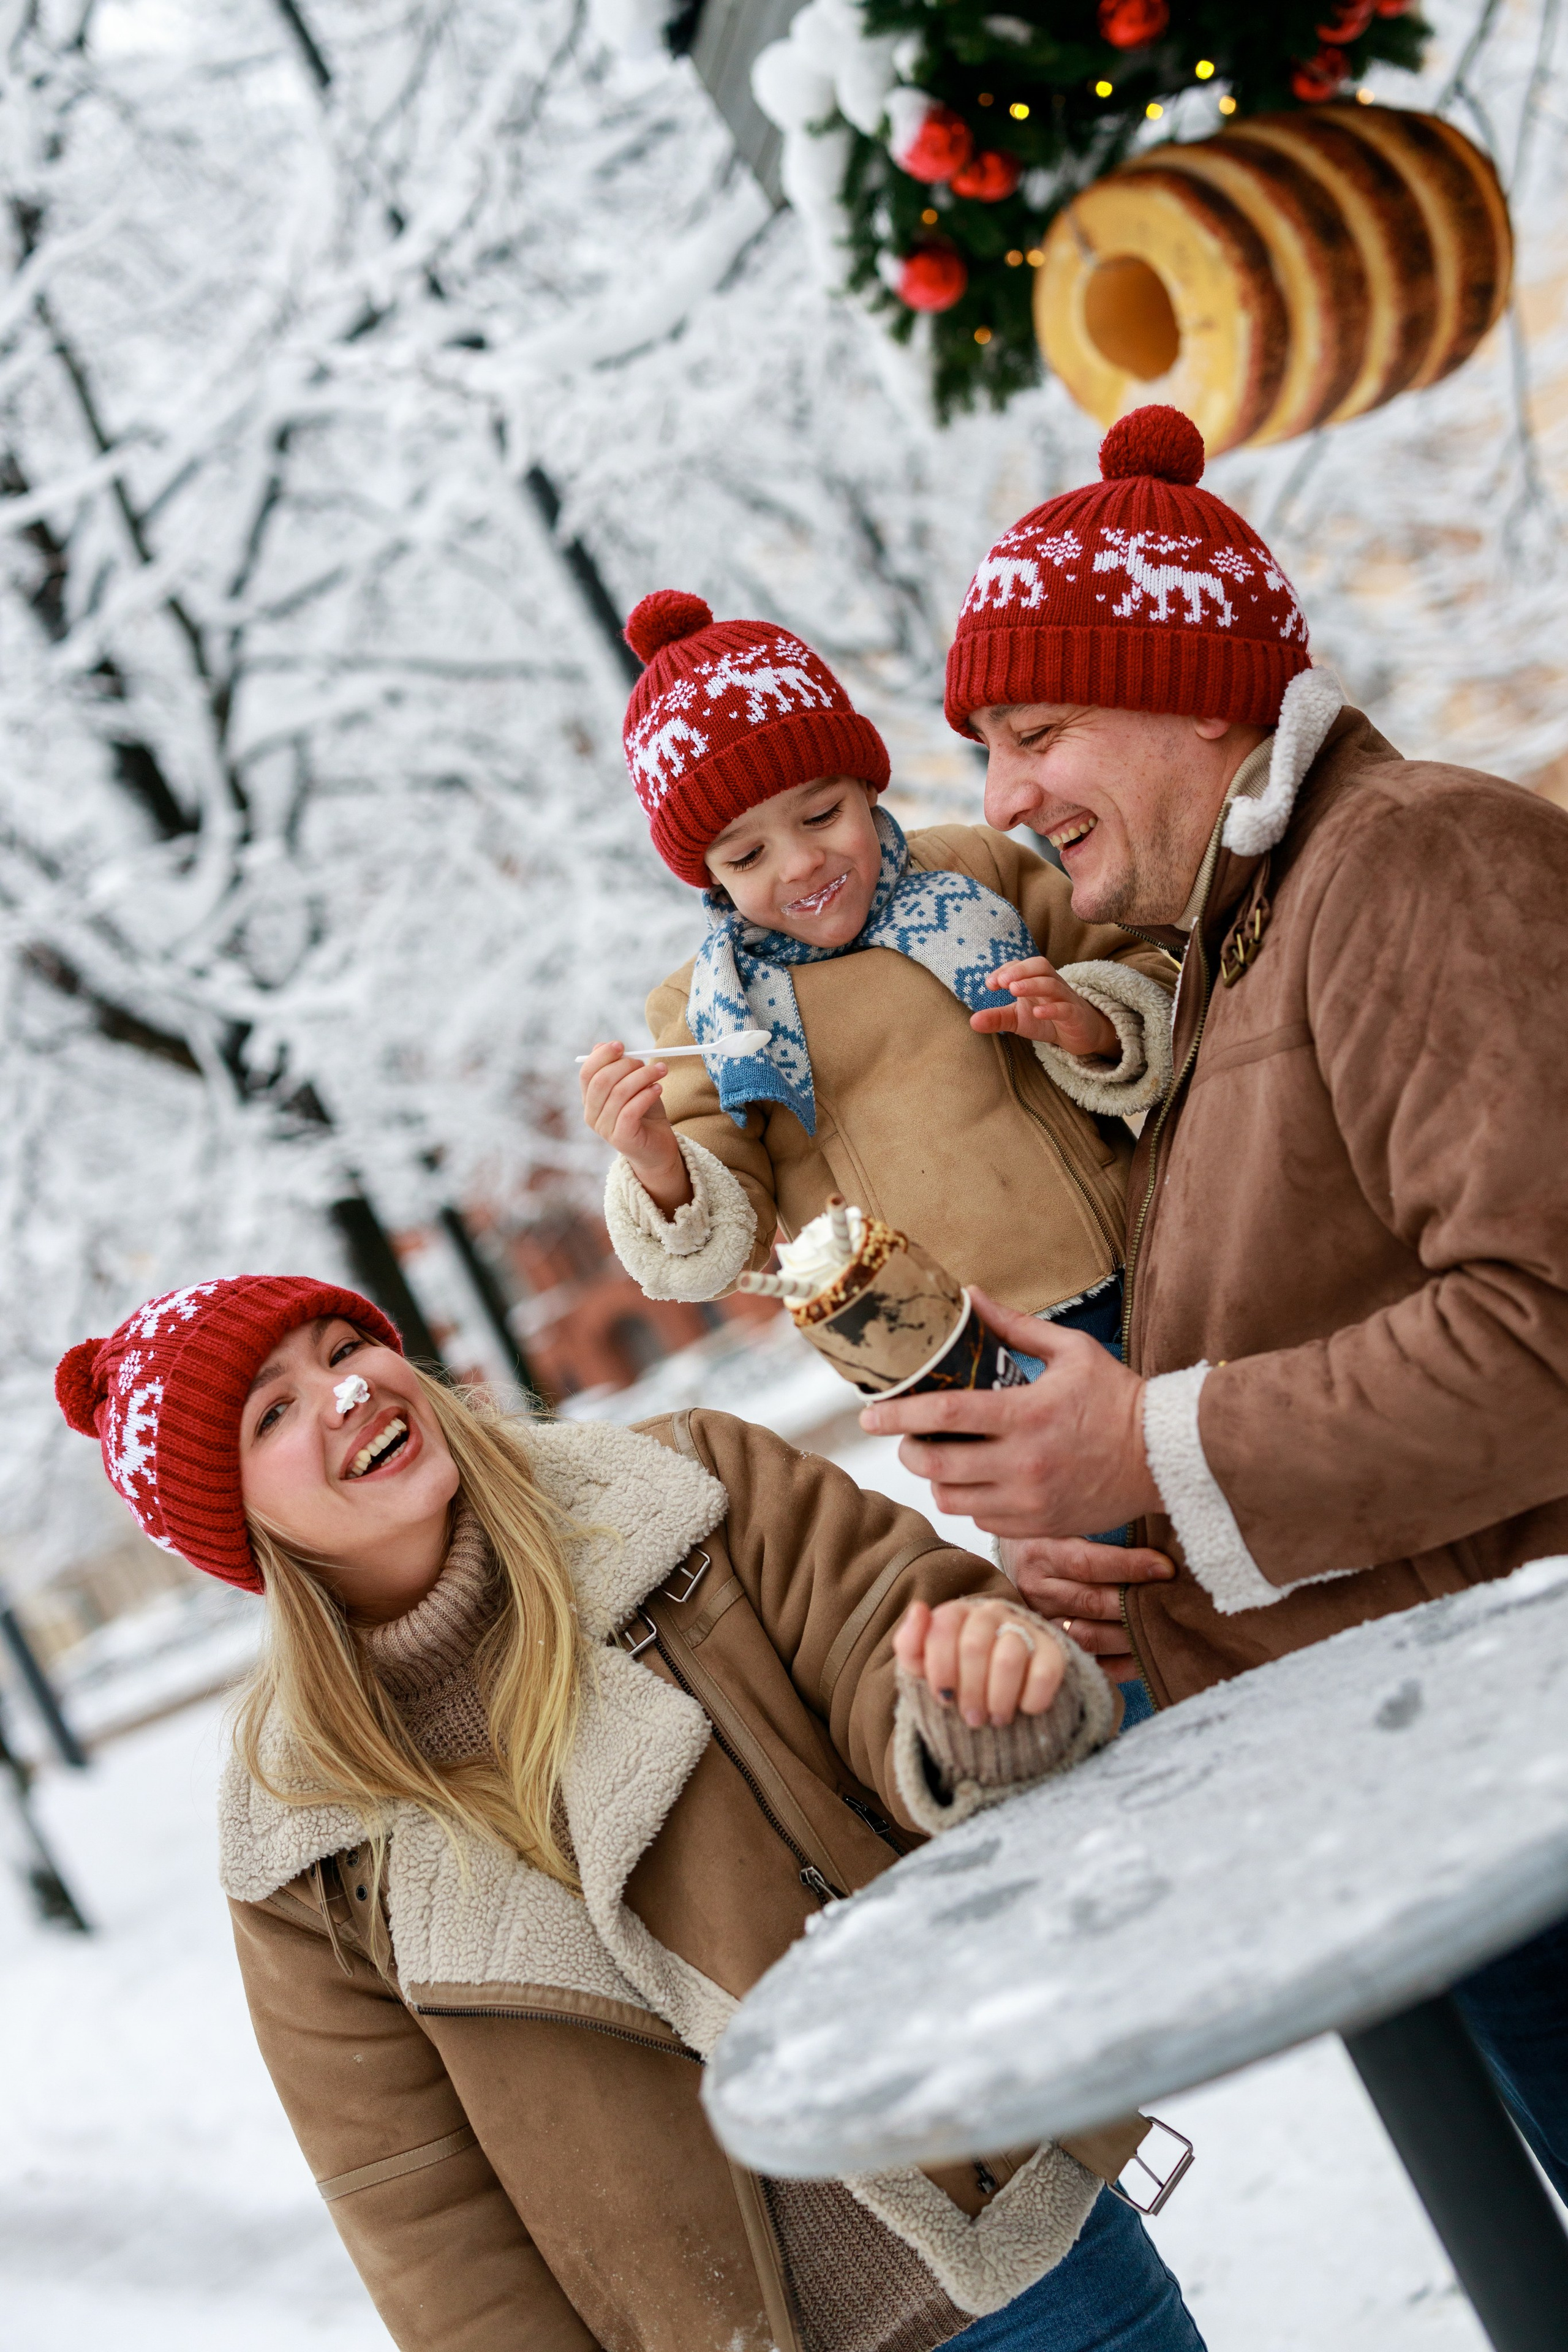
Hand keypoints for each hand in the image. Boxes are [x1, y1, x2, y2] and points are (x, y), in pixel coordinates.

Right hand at [579, 1042, 692, 1216]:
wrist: (659, 1149)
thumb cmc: (646, 1115)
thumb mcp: (633, 1086)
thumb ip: (619, 1069)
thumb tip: (603, 1045)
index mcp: (590, 1100)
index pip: (587, 1073)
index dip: (602, 1056)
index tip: (621, 1045)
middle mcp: (592, 1115)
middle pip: (601, 1081)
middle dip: (626, 1065)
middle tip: (647, 1062)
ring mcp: (605, 1129)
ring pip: (619, 1093)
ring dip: (643, 1076)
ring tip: (661, 1071)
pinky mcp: (621, 1138)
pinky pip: (631, 1110)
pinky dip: (647, 1094)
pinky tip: (658, 1088)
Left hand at [859, 1289, 1159, 1536]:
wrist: (1166, 1456)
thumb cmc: (1118, 1398)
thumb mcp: (1070, 1350)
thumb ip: (1014, 1327)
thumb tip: (970, 1295)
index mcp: (1027, 1414)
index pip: (943, 1414)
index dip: (897, 1415)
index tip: (868, 1414)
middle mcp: (1024, 1463)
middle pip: (935, 1465)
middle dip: (907, 1450)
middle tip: (905, 1436)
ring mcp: (1031, 1502)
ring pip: (951, 1499)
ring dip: (935, 1478)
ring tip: (940, 1457)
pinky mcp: (1040, 1527)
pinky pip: (981, 1520)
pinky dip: (968, 1501)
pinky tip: (977, 1481)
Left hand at [893, 1596, 1065, 1728]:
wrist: (997, 1696)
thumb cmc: (955, 1679)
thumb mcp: (923, 1669)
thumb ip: (910, 1644)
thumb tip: (918, 1608)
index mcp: (956, 1613)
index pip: (943, 1629)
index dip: (940, 1670)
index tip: (943, 1699)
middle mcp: (990, 1613)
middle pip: (974, 1646)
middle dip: (970, 1691)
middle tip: (972, 1718)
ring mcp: (1023, 1628)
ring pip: (1009, 1657)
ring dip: (999, 1698)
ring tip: (996, 1718)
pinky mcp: (1052, 1650)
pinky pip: (1045, 1672)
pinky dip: (1032, 1699)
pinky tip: (1024, 1710)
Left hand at [970, 957, 1118, 1059]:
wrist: (1079, 1034)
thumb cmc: (1046, 1020)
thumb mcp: (1018, 1019)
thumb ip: (996, 1018)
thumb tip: (972, 1021)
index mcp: (1035, 980)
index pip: (1021, 965)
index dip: (1005, 970)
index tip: (990, 984)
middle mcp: (1051, 984)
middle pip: (1040, 965)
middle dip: (1019, 970)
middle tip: (1002, 982)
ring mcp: (1065, 999)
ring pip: (1052, 984)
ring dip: (1032, 985)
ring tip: (1014, 990)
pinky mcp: (1075, 1016)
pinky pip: (1066, 1008)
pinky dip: (1052, 1009)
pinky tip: (1037, 1013)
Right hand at [1001, 1535, 1173, 1684]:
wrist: (1012, 1558)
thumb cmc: (1052, 1535)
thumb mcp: (1064, 1519)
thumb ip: (1099, 1519)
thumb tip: (1155, 1515)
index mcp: (1040, 1552)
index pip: (1087, 1563)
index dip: (1129, 1566)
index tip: (1166, 1567)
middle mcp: (1035, 1589)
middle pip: (1092, 1602)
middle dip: (1136, 1603)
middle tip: (1175, 1599)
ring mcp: (1040, 1621)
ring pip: (1089, 1636)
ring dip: (1131, 1635)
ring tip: (1166, 1626)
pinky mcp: (1051, 1643)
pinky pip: (1089, 1661)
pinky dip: (1120, 1663)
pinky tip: (1147, 1655)